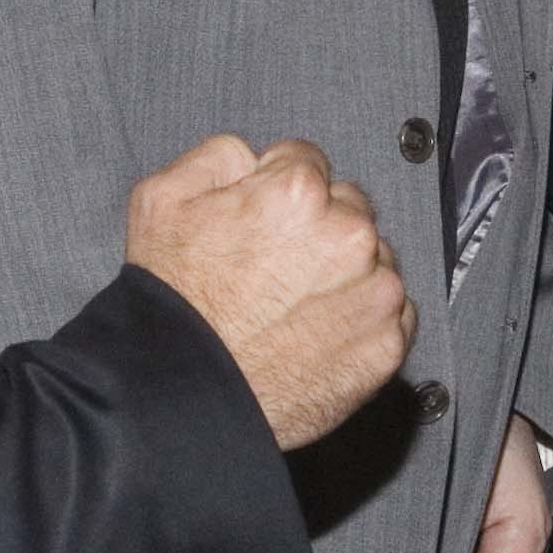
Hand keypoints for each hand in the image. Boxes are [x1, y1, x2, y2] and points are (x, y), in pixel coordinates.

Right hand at [123, 135, 413, 448]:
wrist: (184, 396)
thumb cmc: (172, 302)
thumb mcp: (161, 200)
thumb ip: (218, 156)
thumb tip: (256, 156)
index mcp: (299, 192)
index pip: (306, 162)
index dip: (276, 191)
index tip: (259, 224)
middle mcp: (349, 236)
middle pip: (347, 209)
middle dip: (318, 229)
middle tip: (274, 270)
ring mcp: (375, 294)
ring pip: (374, 261)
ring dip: (346, 275)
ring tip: (293, 309)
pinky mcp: (387, 346)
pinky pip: (392, 316)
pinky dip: (364, 320)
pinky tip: (319, 335)